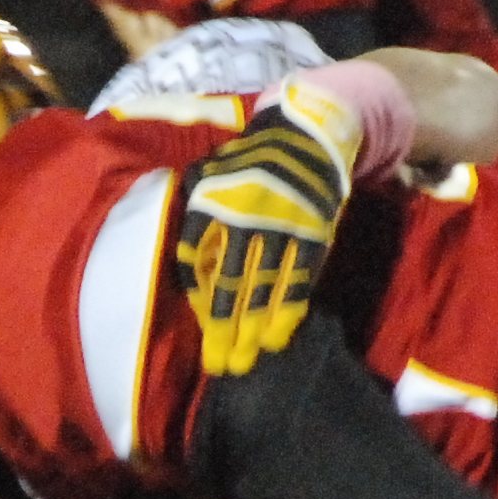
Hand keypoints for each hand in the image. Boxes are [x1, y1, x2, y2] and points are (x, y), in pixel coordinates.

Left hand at [179, 118, 348, 374]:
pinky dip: (287, 311)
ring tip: (244, 361)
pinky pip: (298, 280)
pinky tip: (276, 338)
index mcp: (213, 201)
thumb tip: (186, 265)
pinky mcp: (311, 235)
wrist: (307, 134)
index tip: (201, 328)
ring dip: (253, 330)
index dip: (198, 298)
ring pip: (263, 288)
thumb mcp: (210, 172)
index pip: (196, 259)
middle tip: (219, 364)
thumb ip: (194, 211)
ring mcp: (280, 227)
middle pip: (229, 283)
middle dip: (223, 328)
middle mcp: (243, 216)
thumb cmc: (250, 159)